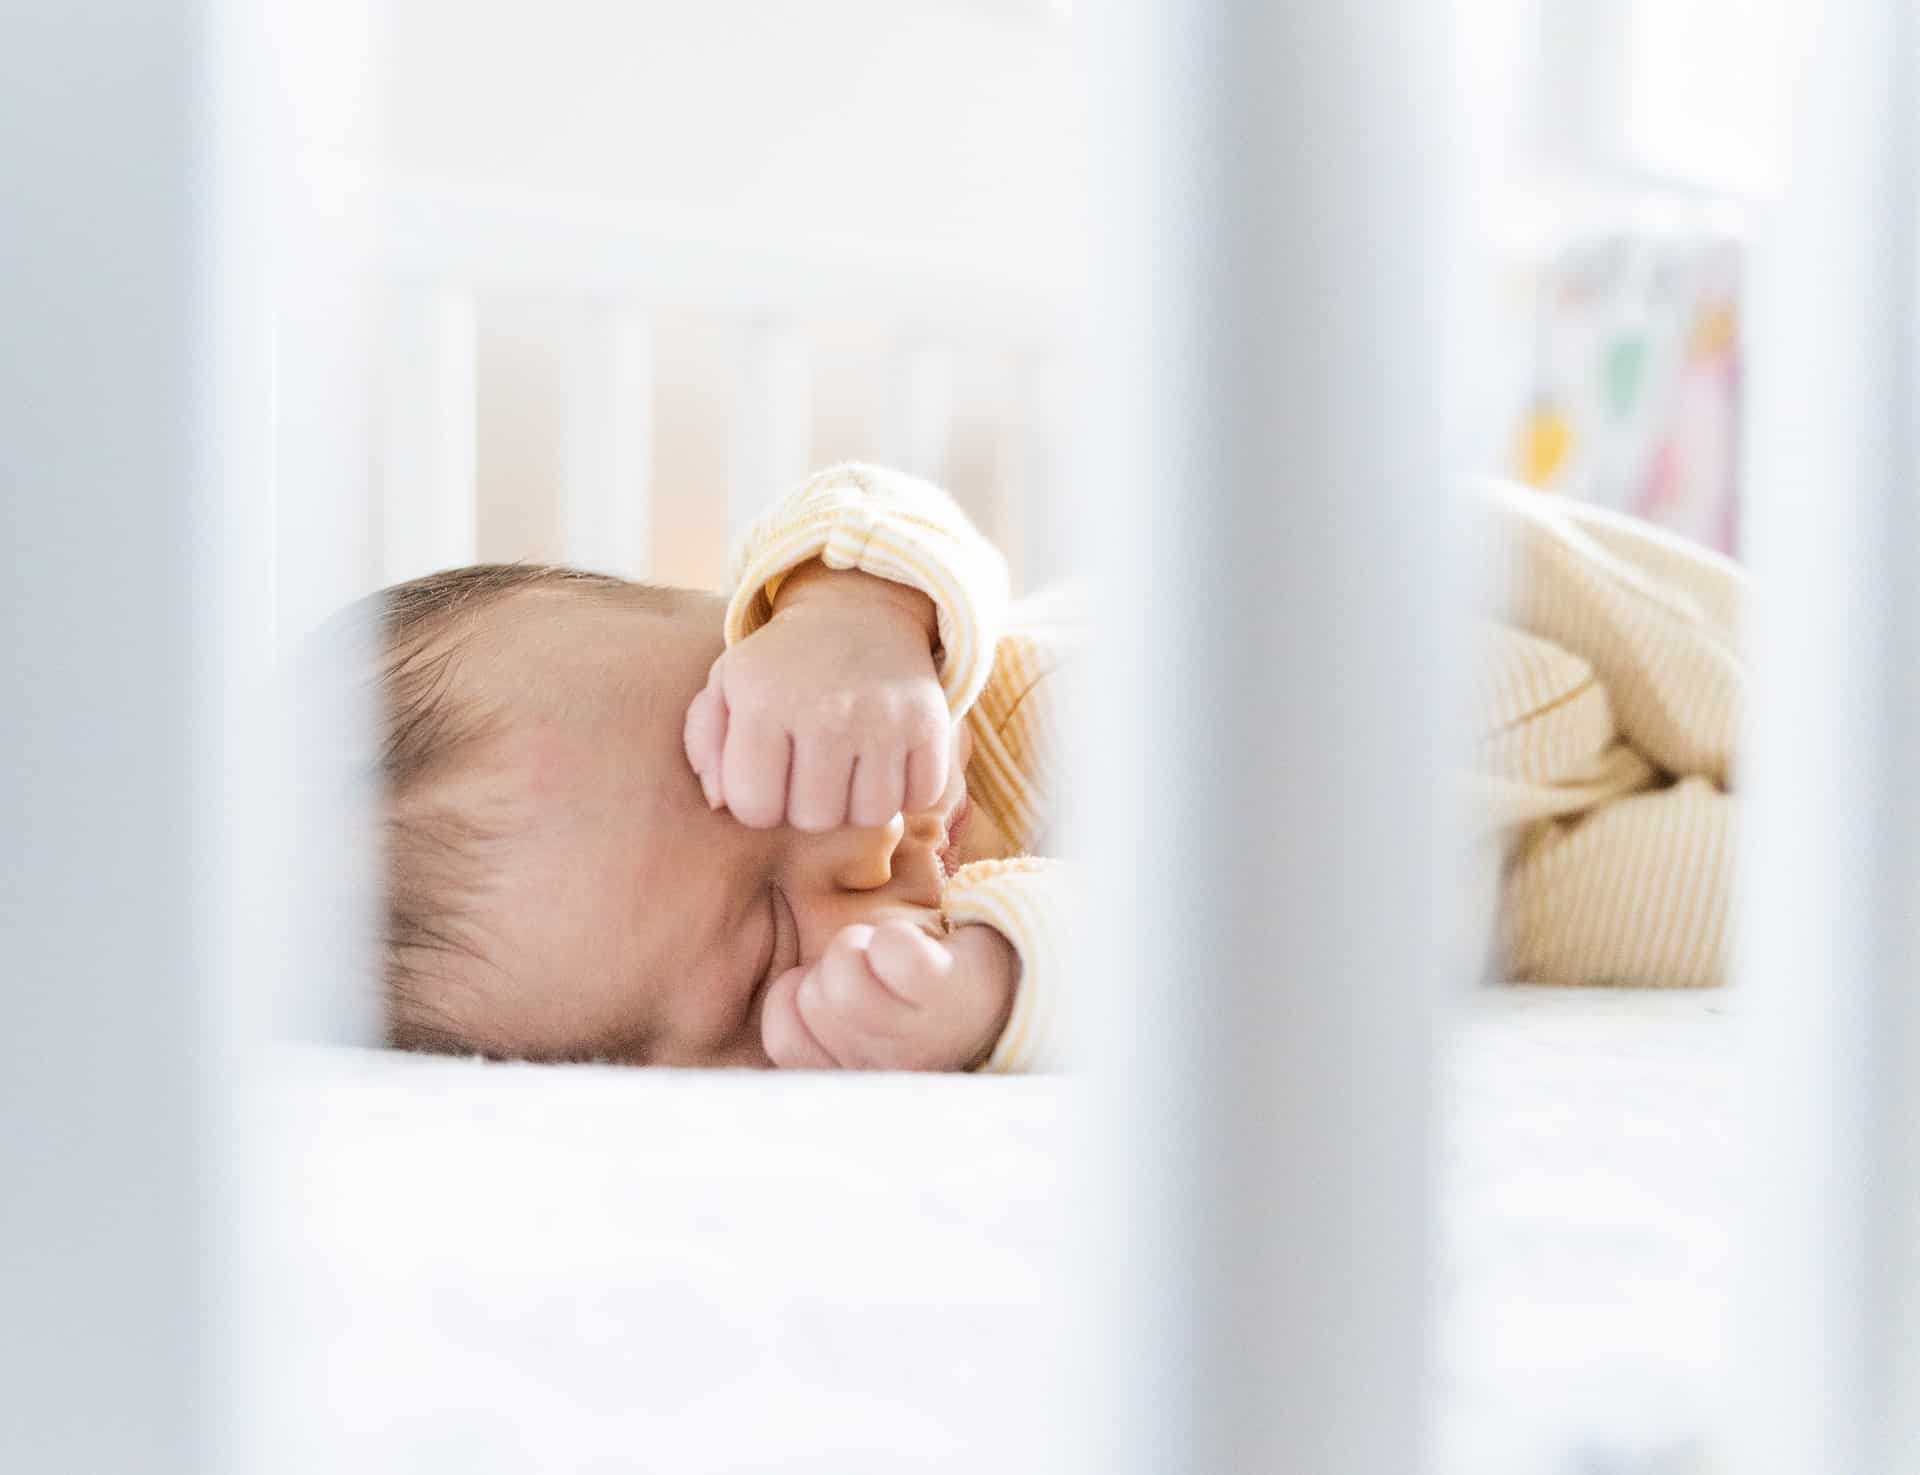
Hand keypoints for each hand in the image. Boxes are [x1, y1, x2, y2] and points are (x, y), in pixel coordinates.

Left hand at [683, 564, 950, 829]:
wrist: (860, 613)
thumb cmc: (784, 665)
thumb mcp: (728, 685)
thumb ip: (706, 743)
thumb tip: (719, 802)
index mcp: (763, 704)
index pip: (755, 809)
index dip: (760, 802)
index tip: (771, 775)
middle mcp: (826, 712)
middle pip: (815, 819)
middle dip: (809, 804)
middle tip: (813, 769)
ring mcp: (883, 717)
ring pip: (871, 815)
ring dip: (859, 801)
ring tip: (851, 767)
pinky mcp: (930, 721)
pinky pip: (921, 796)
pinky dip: (908, 789)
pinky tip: (889, 761)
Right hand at [760, 920, 1017, 1070]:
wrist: (996, 988)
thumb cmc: (904, 1000)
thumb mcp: (845, 1026)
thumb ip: (799, 1025)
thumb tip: (759, 990)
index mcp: (849, 1077)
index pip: (784, 1033)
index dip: (800, 996)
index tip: (837, 995)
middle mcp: (881, 1070)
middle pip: (813, 995)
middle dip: (834, 967)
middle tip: (875, 977)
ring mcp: (916, 1037)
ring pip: (843, 970)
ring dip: (862, 946)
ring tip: (893, 963)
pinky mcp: (947, 994)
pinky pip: (890, 950)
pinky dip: (897, 938)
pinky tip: (920, 956)